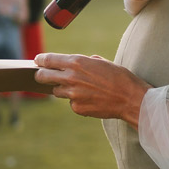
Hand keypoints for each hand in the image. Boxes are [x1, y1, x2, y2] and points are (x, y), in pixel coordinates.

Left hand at [34, 53, 150, 127]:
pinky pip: (71, 103)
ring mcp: (73, 95)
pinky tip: (91, 99)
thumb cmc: (120, 77)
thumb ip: (84, 62)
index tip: (38, 61)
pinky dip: (77, 101)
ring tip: (79, 88)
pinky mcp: (77, 108)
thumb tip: (74, 64)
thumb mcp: (102, 62)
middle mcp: (71, 78)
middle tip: (41, 76)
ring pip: (57, 91)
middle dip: (41, 76)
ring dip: (63, 89)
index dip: (40, 60)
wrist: (130, 99)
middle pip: (43, 77)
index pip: (48, 60)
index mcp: (77, 62)